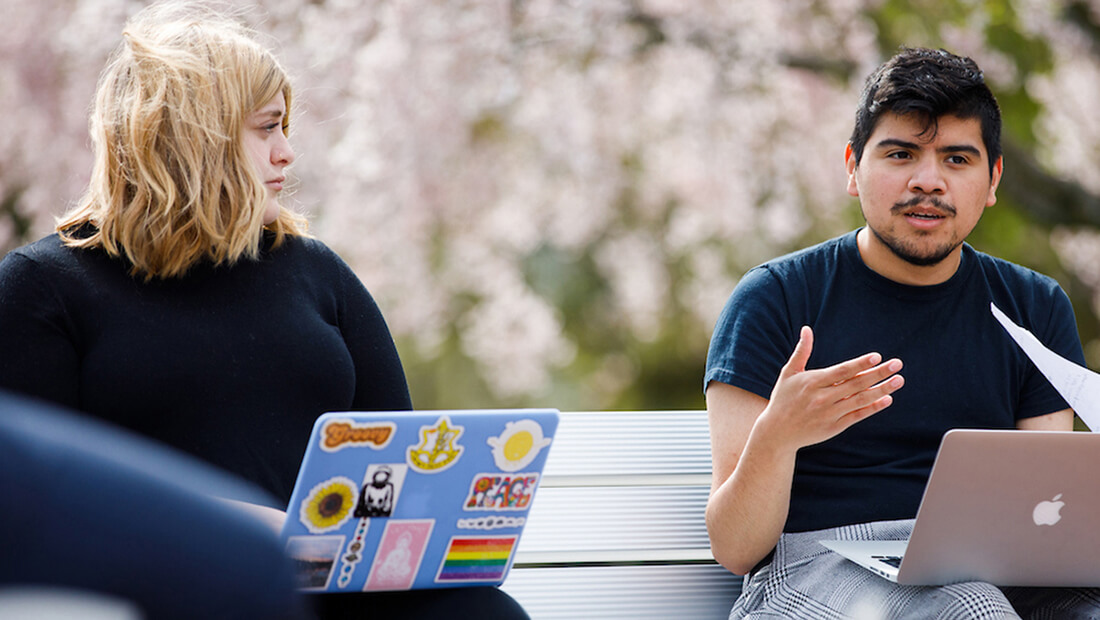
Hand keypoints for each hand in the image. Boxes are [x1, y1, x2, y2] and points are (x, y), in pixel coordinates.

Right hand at [757, 325, 902, 449]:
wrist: (777, 432)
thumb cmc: (783, 399)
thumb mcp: (789, 373)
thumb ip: (801, 351)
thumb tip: (807, 329)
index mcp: (812, 382)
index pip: (841, 371)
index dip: (860, 364)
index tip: (877, 357)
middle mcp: (822, 398)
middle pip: (856, 384)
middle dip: (878, 373)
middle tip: (898, 364)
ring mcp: (830, 414)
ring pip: (860, 400)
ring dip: (882, 390)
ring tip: (898, 380)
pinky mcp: (834, 427)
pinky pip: (858, 416)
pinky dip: (873, 408)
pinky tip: (887, 399)